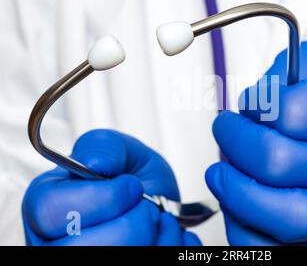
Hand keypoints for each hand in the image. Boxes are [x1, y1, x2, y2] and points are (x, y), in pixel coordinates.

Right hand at [22, 129, 200, 245]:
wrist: (160, 207)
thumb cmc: (134, 179)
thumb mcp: (124, 151)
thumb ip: (106, 147)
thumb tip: (93, 162)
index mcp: (46, 203)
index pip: (51, 209)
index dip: (103, 197)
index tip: (132, 187)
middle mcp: (53, 240)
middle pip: (79, 246)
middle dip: (129, 224)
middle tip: (147, 207)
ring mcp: (77, 260)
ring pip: (110, 257)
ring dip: (147, 236)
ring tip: (156, 219)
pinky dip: (164, 245)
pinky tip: (163, 233)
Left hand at [206, 41, 306, 244]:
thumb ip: (285, 71)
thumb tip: (254, 100)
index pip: (293, 113)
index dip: (256, 104)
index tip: (251, 103)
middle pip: (277, 163)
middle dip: (235, 142)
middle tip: (226, 128)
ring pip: (282, 217)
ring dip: (235, 192)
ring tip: (221, 172)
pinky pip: (272, 247)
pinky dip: (242, 227)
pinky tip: (237, 201)